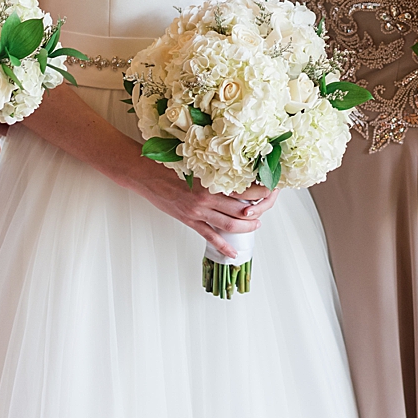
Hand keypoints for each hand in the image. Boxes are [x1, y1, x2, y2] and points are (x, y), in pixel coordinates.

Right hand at [129, 164, 276, 258]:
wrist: (146, 175)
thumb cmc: (170, 166)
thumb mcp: (197, 164)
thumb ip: (215, 170)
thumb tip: (237, 172)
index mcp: (211, 181)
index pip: (244, 189)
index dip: (261, 191)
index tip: (270, 189)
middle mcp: (207, 198)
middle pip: (242, 210)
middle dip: (259, 211)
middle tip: (267, 208)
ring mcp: (199, 212)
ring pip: (230, 225)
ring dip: (247, 227)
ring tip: (256, 225)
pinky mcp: (190, 221)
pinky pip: (211, 237)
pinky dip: (224, 247)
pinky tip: (232, 253)